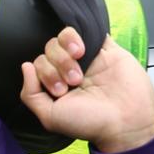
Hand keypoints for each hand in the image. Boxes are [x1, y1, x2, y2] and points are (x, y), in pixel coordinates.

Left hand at [19, 26, 153, 153]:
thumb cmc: (90, 123)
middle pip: (50, 49)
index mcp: (57, 83)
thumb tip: (26, 67)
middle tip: (74, 82)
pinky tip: (84, 50)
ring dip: (65, 49)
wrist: (126, 122)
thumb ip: (31, 94)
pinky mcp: (107, 49)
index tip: (62, 91)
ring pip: (64, 37)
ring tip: (80, 64)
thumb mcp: (50, 117)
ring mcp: (89, 58)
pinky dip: (79, 35)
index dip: (45, 73)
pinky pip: (88, 30)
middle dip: (57, 65)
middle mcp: (70, 69)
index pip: (39, 63)